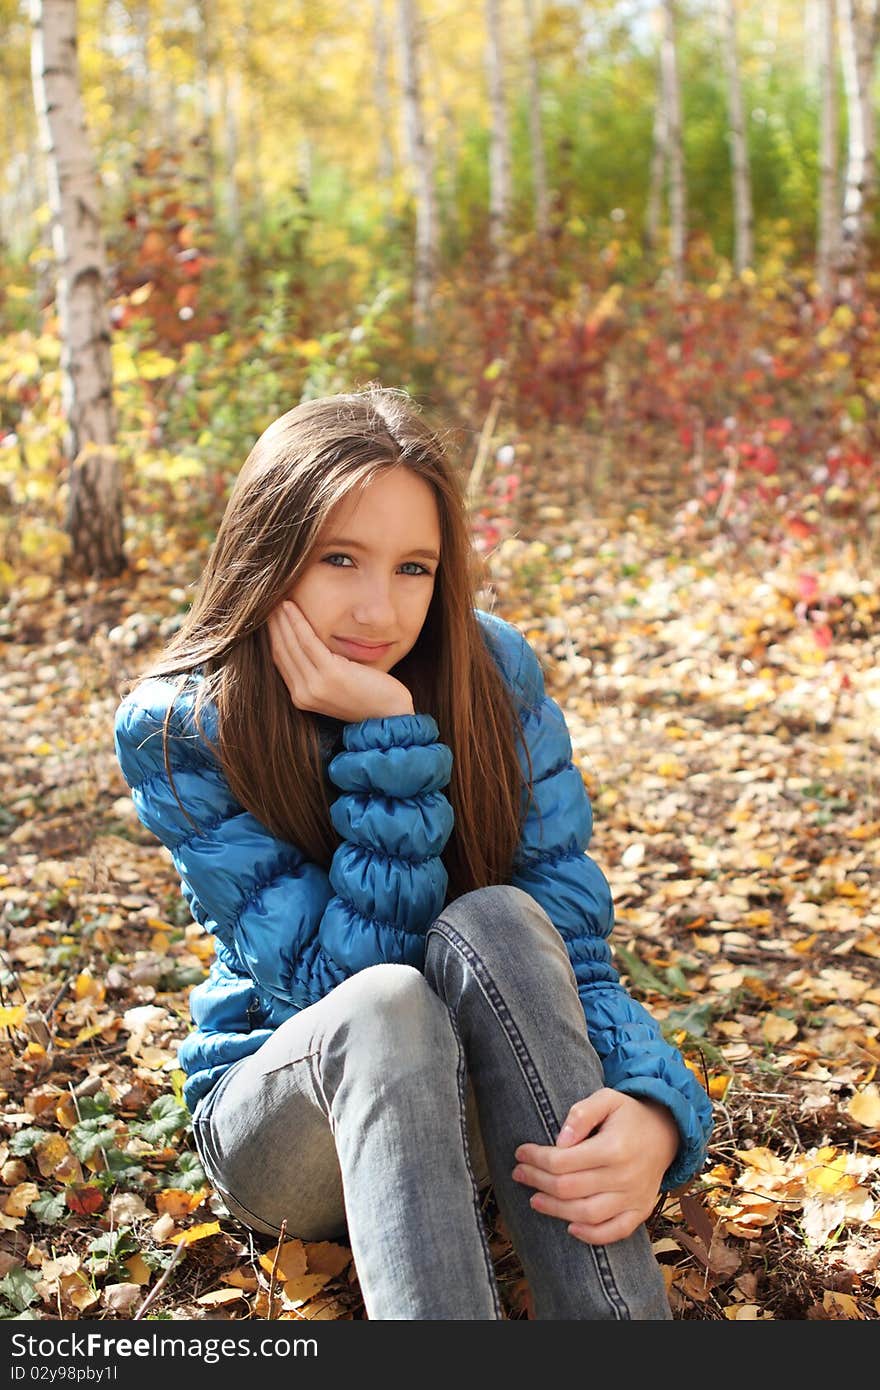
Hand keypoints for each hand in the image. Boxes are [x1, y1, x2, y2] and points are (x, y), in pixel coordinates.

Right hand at [267, 600, 414, 722]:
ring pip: (291, 644)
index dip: (273, 636)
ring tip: (278, 599)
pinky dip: (297, 622)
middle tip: (268, 602)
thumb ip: (319, 670)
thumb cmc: (368, 696)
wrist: (390, 715)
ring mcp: (315, 686)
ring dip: (282, 620)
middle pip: (281, 651)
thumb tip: (308, 643)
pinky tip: (291, 607)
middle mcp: (303, 694)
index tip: (271, 616)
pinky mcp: (330, 675)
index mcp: (302, 697)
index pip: (280, 661)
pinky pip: (308, 641)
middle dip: (273, 625)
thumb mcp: (337, 684)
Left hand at [511, 1088, 678, 1245]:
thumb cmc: (628, 1115)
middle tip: (519, 1174)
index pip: (563, 1161)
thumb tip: (560, 1140)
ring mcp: (634, 1197)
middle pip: (569, 1188)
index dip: (536, 1159)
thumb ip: (581, 1113)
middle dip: (537, 1181)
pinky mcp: (640, 1211)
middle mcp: (625, 1176)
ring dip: (555, 1210)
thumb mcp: (607, 1099)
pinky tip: (570, 1227)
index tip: (520, 1153)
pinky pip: (615, 1232)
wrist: (666, 1133)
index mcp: (614, 1148)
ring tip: (534, 1199)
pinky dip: (592, 1236)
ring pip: (587, 1214)